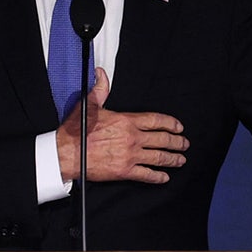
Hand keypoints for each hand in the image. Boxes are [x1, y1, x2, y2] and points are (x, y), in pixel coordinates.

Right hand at [57, 67, 187, 183]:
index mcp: (126, 121)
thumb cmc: (77, 132)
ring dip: (173, 159)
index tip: (179, 127)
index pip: (156, 120)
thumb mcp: (89, 105)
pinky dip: (158, 177)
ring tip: (180, 160)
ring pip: (159, 157)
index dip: (171, 123)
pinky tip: (164, 177)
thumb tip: (101, 75)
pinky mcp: (125, 171)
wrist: (67, 153)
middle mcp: (132, 138)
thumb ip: (99, 90)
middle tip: (184, 143)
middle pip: (162, 139)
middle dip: (177, 142)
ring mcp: (130, 155)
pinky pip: (147, 175)